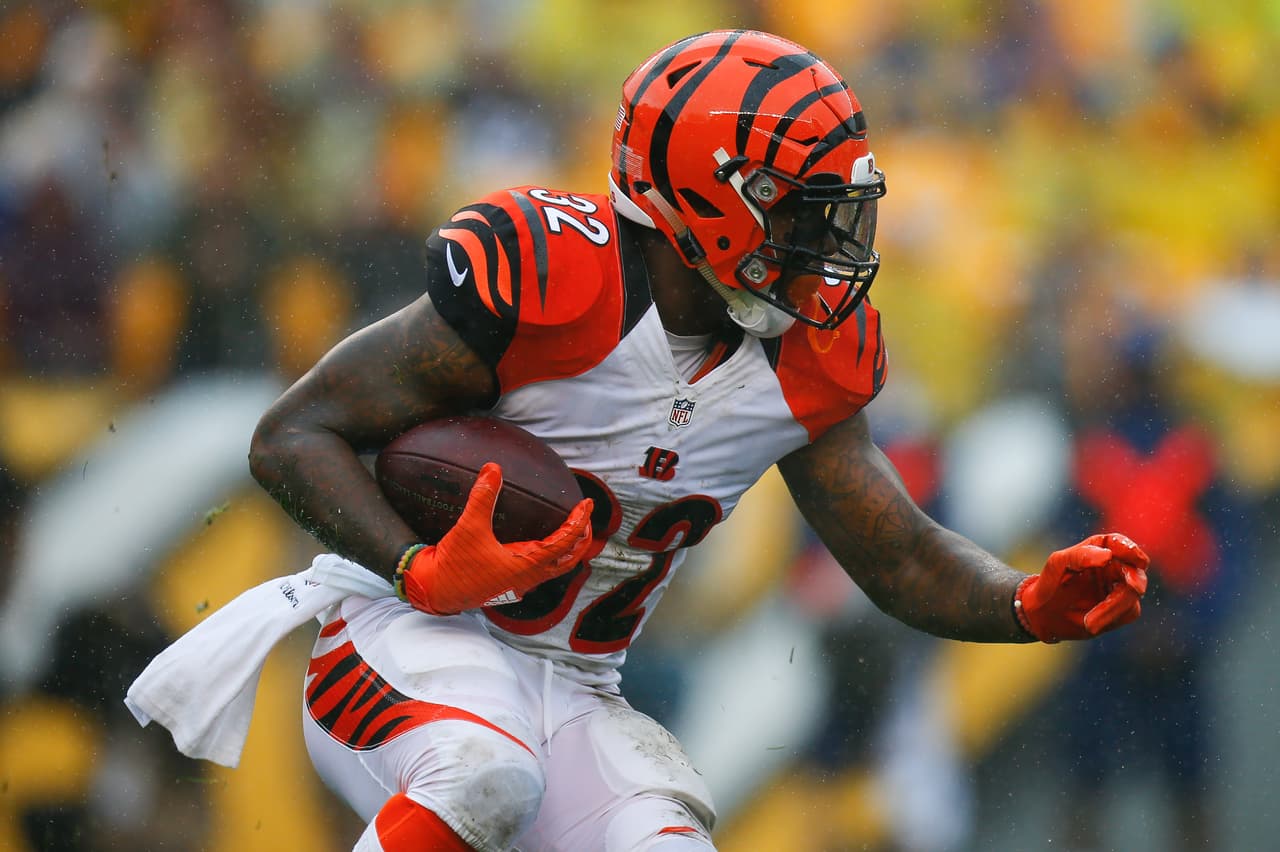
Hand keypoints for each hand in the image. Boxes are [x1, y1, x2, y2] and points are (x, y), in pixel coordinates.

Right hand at [397, 462, 593, 614]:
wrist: (435, 591)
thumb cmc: (454, 564)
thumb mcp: (468, 527)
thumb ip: (483, 497)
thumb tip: (493, 468)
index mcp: (528, 565)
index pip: (566, 541)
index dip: (580, 520)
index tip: (587, 503)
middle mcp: (529, 577)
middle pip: (569, 559)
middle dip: (582, 538)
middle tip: (585, 517)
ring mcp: (521, 583)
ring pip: (556, 567)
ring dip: (568, 549)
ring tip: (571, 529)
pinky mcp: (510, 584)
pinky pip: (540, 570)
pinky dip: (550, 555)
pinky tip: (540, 542)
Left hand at [1015, 533, 1148, 642]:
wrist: (1044, 613)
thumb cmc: (1051, 582)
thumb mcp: (1058, 563)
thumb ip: (1081, 555)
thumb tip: (1108, 556)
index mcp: (1099, 549)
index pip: (1118, 543)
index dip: (1129, 549)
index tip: (1136, 559)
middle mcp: (1114, 566)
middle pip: (1134, 570)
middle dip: (1134, 581)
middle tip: (1132, 587)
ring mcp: (1120, 588)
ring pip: (1132, 594)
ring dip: (1113, 608)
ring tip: (1089, 623)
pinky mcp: (1123, 609)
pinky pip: (1129, 612)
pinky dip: (1111, 618)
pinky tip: (1091, 624)